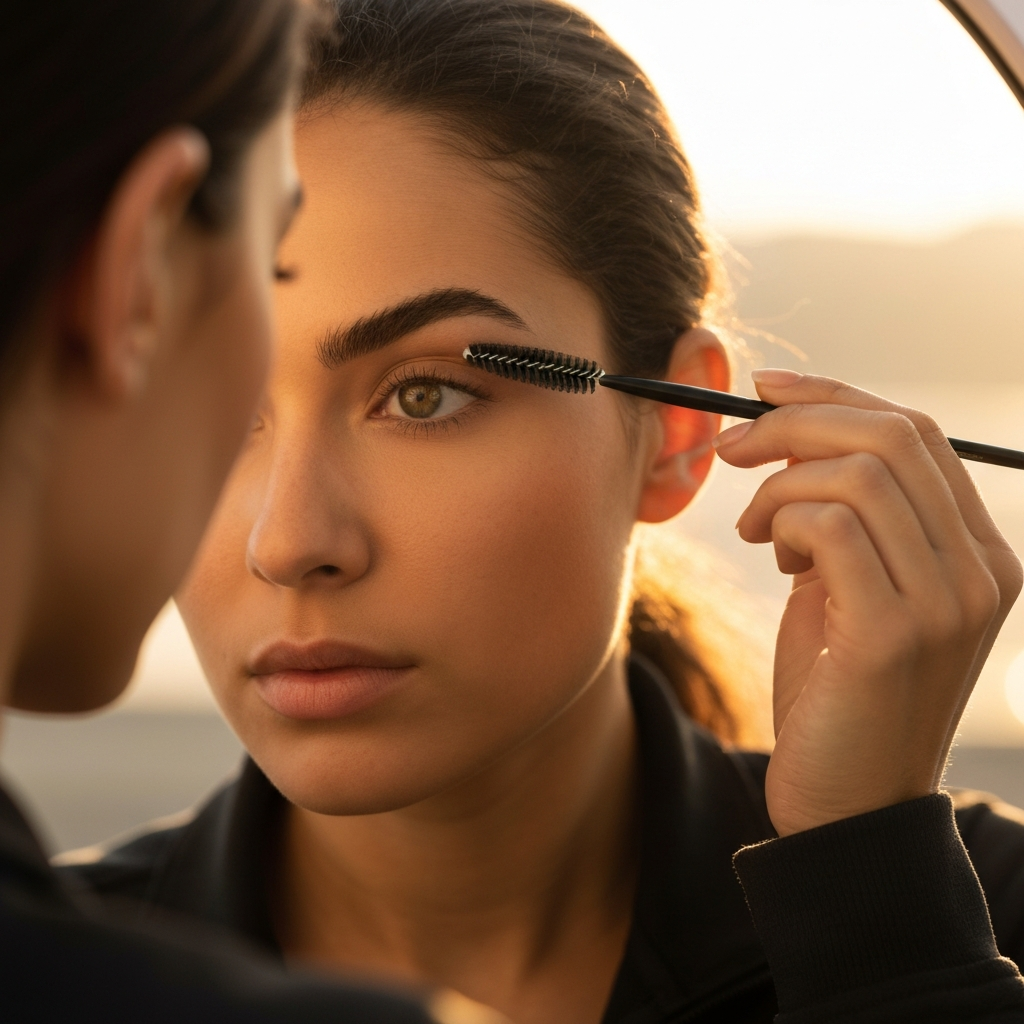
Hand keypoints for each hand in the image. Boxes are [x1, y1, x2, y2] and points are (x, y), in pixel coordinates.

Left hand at [712, 369, 1021, 836]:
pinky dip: (783, 523)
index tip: (766, 391)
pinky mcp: (896, 633)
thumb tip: (790, 432)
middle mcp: (980, 569)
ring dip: (781, 487)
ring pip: (858, 473)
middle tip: (733, 449)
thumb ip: (840, 514)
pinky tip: (770, 559)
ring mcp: (948, 601)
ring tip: (756, 531)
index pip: (916, 434)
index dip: (835, 395)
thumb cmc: (834, 688)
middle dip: (796, 423)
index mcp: (977, 552)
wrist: (844, 801)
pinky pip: (831, 527)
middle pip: (893, 435)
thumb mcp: (844, 585)